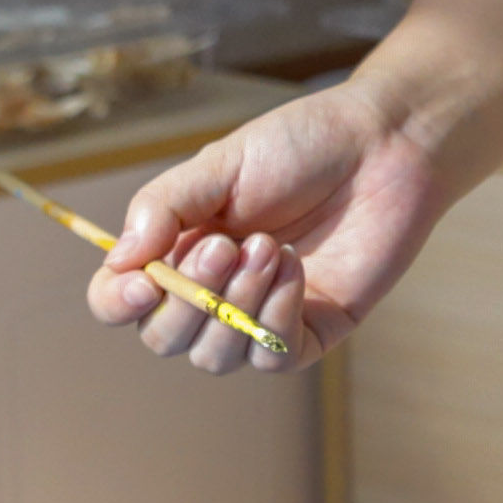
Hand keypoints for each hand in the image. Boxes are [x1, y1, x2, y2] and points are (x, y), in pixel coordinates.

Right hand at [95, 85, 451, 376]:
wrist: (383, 146)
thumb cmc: (300, 145)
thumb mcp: (221, 164)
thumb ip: (165, 206)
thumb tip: (120, 257)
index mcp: (177, 248)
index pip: (120, 299)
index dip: (119, 302)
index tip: (145, 281)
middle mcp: (210, 291)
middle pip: (165, 338)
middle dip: (190, 299)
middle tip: (227, 246)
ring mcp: (257, 317)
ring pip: (215, 356)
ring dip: (237, 303)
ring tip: (270, 247)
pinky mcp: (308, 333)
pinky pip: (271, 356)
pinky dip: (275, 317)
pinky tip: (295, 268)